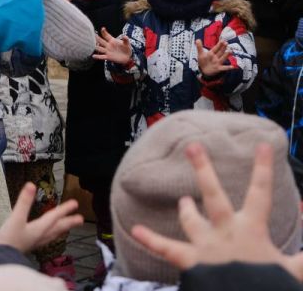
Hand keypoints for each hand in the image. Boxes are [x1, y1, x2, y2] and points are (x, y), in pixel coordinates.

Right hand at [0, 182, 82, 253]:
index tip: (75, 203)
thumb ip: (23, 202)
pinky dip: (52, 235)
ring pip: (53, 234)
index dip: (64, 209)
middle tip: (80, 219)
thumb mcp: (15, 218)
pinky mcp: (30, 245)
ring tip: (68, 227)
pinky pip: (47, 238)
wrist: (1, 258)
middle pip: (58, 227)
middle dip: (69, 222)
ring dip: (62, 229)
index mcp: (39, 228)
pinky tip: (49, 235)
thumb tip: (31, 185)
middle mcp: (41, 236)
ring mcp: (36, 242)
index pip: (54, 217)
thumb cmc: (8, 238)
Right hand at [93, 27, 132, 64]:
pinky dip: (98, 56)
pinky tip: (93, 56)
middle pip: (101, 41)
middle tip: (91, 35)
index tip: (103, 28)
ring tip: (91, 45)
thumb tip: (124, 36)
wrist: (127, 57)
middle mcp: (108, 45)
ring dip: (95, 47)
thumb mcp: (127, 44)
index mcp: (112, 40)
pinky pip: (102, 56)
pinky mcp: (108, 57)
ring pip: (99, 48)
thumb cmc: (126, 49)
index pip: (106, 35)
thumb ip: (125, 40)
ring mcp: (107, 51)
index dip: (104, 32)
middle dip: (96, 38)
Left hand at [131, 142, 302, 280]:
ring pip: (191, 221)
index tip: (260, 145)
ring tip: (183, 200)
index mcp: (252, 230)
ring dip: (186, 210)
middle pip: (214, 195)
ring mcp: (206, 246)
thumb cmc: (270, 286)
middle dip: (204, 170)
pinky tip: (135, 229)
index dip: (262, 169)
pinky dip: (151, 240)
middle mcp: (225, 233)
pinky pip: (167, 249)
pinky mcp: (191, 262)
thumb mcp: (296, 271)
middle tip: (193, 147)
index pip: (260, 193)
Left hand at [196, 39, 232, 77]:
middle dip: (223, 48)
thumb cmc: (203, 61)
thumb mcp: (200, 54)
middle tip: (226, 43)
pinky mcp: (219, 68)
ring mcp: (218, 63)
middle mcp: (216, 57)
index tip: (223, 40)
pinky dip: (228, 67)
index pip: (216, 48)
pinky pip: (224, 68)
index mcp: (211, 53)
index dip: (219, 44)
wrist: (204, 71)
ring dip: (226, 55)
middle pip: (220, 52)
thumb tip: (197, 39)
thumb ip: (199, 47)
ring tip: (230, 51)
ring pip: (223, 58)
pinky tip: (233, 67)